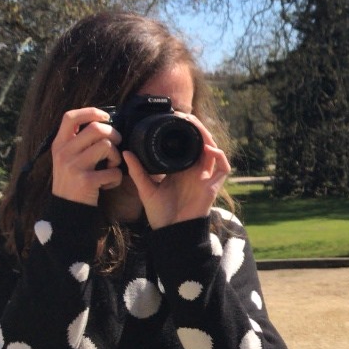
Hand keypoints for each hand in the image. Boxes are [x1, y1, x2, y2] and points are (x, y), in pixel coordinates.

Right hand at [50, 107, 123, 205]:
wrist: (67, 209)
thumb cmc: (73, 180)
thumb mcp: (67, 158)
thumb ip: (78, 141)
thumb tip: (102, 123)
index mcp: (59, 144)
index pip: (70, 117)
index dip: (90, 112)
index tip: (105, 117)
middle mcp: (64, 152)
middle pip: (96, 129)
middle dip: (114, 135)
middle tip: (116, 145)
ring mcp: (73, 166)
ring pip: (107, 146)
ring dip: (116, 157)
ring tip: (111, 167)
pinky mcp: (86, 180)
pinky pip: (113, 171)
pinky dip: (116, 178)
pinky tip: (108, 184)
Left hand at [123, 114, 231, 229]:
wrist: (171, 232)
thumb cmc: (160, 213)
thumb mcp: (145, 188)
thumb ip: (137, 170)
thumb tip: (126, 152)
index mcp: (181, 169)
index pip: (187, 144)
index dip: (185, 129)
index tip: (175, 117)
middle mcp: (196, 170)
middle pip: (202, 142)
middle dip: (197, 127)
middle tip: (185, 116)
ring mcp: (206, 177)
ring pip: (214, 150)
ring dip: (207, 136)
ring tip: (196, 126)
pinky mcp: (214, 185)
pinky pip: (223, 167)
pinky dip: (219, 156)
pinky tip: (209, 148)